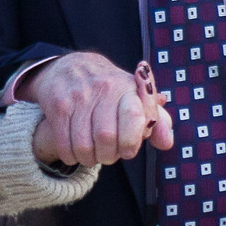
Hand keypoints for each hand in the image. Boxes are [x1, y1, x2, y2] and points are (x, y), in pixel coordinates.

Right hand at [17, 50, 175, 167]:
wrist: (71, 67)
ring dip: (90, 158)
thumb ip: (156, 121)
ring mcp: (78, 97)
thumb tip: (166, 143)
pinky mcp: (58, 106)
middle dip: (109, 156)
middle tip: (109, 154)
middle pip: (107, 138)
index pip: (134, 116)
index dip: (132, 140)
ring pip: (84, 146)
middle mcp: (103, 89)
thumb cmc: (110, 89)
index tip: (129, 149)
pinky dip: (72, 156)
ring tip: (93, 153)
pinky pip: (65, 145)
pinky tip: (76, 150)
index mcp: (127, 87)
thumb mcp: (137, 98)